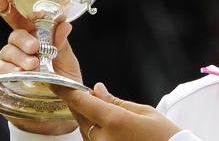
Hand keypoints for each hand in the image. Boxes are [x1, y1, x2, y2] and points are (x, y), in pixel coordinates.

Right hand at [0, 0, 82, 134]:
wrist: (57, 107)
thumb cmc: (62, 78)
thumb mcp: (68, 60)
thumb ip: (63, 43)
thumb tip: (63, 24)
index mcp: (35, 35)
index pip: (21, 17)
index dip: (10, 4)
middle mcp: (19, 46)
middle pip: (14, 34)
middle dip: (23, 38)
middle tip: (36, 47)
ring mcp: (9, 61)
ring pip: (7, 51)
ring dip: (20, 57)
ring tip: (34, 66)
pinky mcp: (0, 77)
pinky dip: (8, 70)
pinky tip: (17, 73)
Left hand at [53, 82, 181, 140]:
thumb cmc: (163, 135)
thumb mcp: (143, 111)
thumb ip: (115, 101)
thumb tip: (96, 89)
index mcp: (114, 121)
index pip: (82, 102)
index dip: (66, 91)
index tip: (55, 83)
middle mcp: (103, 138)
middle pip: (80, 116)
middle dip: (81, 103)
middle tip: (87, 94)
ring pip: (84, 129)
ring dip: (88, 118)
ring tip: (106, 112)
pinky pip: (92, 140)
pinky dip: (94, 131)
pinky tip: (106, 126)